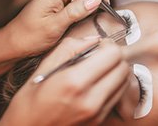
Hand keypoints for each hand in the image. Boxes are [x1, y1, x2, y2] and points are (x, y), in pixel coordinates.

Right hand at [0, 36, 129, 125]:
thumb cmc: (31, 98)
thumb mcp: (45, 66)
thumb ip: (70, 47)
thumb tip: (93, 39)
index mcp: (74, 81)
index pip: (113, 55)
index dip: (108, 45)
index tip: (98, 46)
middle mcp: (90, 99)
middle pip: (123, 68)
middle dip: (115, 56)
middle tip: (101, 55)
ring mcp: (97, 113)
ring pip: (125, 82)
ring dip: (116, 70)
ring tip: (100, 68)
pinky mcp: (99, 121)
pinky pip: (118, 96)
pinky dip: (114, 84)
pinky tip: (98, 82)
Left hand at [5, 0, 108, 56]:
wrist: (14, 44)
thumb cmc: (28, 35)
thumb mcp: (55, 25)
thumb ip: (76, 11)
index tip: (103, 3)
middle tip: (98, 12)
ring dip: (87, 6)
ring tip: (86, 18)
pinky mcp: (57, 6)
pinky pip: (74, 3)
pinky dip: (80, 11)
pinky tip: (79, 19)